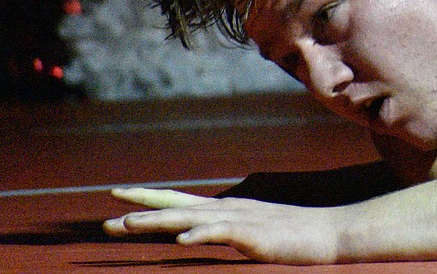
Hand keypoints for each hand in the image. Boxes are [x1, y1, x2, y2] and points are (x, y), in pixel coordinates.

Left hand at [105, 189, 340, 263]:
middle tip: (106, 215)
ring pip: (189, 217)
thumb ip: (230, 230)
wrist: (331, 231)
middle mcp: (227, 209)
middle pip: (176, 206)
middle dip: (140, 209)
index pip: (179, 201)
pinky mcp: (253, 235)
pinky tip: (181, 239)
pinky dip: (199, 233)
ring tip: (127, 225)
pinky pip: (221, 233)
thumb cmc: (296, 235)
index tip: (118, 197)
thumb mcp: (254, 232)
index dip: (149, 199)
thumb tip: (205, 232)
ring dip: (156, 220)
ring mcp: (240, 220)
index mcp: (225, 210)